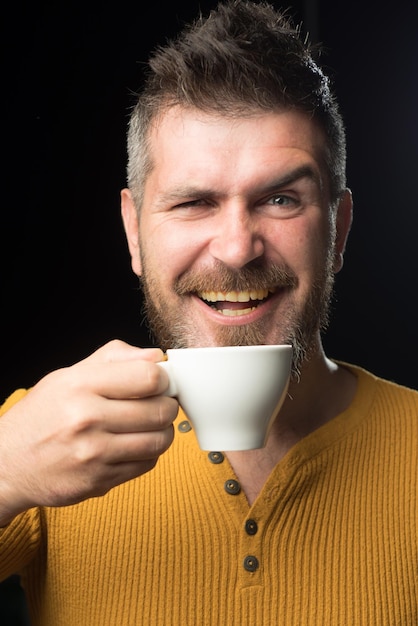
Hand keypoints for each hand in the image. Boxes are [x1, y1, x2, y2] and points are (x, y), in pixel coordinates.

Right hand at [0, 340, 177, 523]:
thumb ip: (114, 359)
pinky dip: (148, 454)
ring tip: (150, 425)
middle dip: (168, 405)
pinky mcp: (99, 481)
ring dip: (163, 431)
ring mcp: (93, 454)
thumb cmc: (42, 415)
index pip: (149, 377)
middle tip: (160, 404)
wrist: (7, 464)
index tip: (160, 382)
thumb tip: (157, 356)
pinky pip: (146, 465)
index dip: (164, 379)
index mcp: (79, 385)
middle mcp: (86, 419)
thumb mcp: (67, 375)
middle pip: (160, 410)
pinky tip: (133, 445)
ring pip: (159, 440)